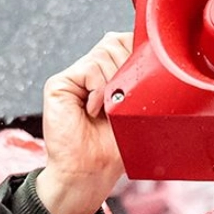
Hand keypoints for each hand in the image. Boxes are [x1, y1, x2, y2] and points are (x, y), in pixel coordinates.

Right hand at [34, 31, 130, 213]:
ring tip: (109, 110)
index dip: (140, 54)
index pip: (128, 41)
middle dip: (129, 70)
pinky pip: (89, 68)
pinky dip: (99, 90)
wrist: (89, 172)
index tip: (145, 79)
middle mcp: (91, 70)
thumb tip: (153, 55)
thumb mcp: (138, 109)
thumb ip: (142, 80)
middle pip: (117, 42)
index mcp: (111, 74)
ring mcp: (75, 76)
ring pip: (104, 52)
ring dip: (114, 83)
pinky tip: (94, 110)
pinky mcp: (60, 84)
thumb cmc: (114, 147)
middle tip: (125, 101)